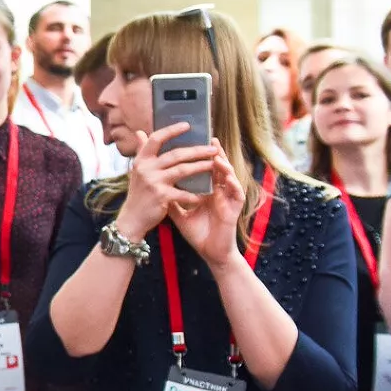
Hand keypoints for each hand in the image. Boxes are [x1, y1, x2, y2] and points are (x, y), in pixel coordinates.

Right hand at [117, 124, 219, 240]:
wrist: (132, 218)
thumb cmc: (139, 193)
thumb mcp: (137, 171)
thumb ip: (141, 151)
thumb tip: (140, 132)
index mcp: (141, 160)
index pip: (156, 139)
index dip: (172, 130)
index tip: (187, 125)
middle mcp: (146, 169)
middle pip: (175, 154)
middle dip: (197, 150)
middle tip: (213, 149)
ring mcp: (153, 182)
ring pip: (182, 170)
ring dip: (201, 167)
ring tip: (214, 165)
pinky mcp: (161, 197)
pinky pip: (184, 193)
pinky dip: (195, 194)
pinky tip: (204, 194)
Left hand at [169, 145, 243, 269]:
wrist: (210, 252)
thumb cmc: (198, 232)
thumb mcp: (179, 213)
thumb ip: (170, 198)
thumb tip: (155, 186)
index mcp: (207, 190)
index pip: (203, 169)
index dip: (198, 156)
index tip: (190, 142)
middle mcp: (219, 192)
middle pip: (217, 168)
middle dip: (213, 153)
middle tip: (208, 138)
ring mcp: (228, 199)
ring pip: (229, 177)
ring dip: (224, 165)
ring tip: (216, 154)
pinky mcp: (235, 209)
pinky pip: (236, 194)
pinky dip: (233, 185)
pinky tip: (228, 178)